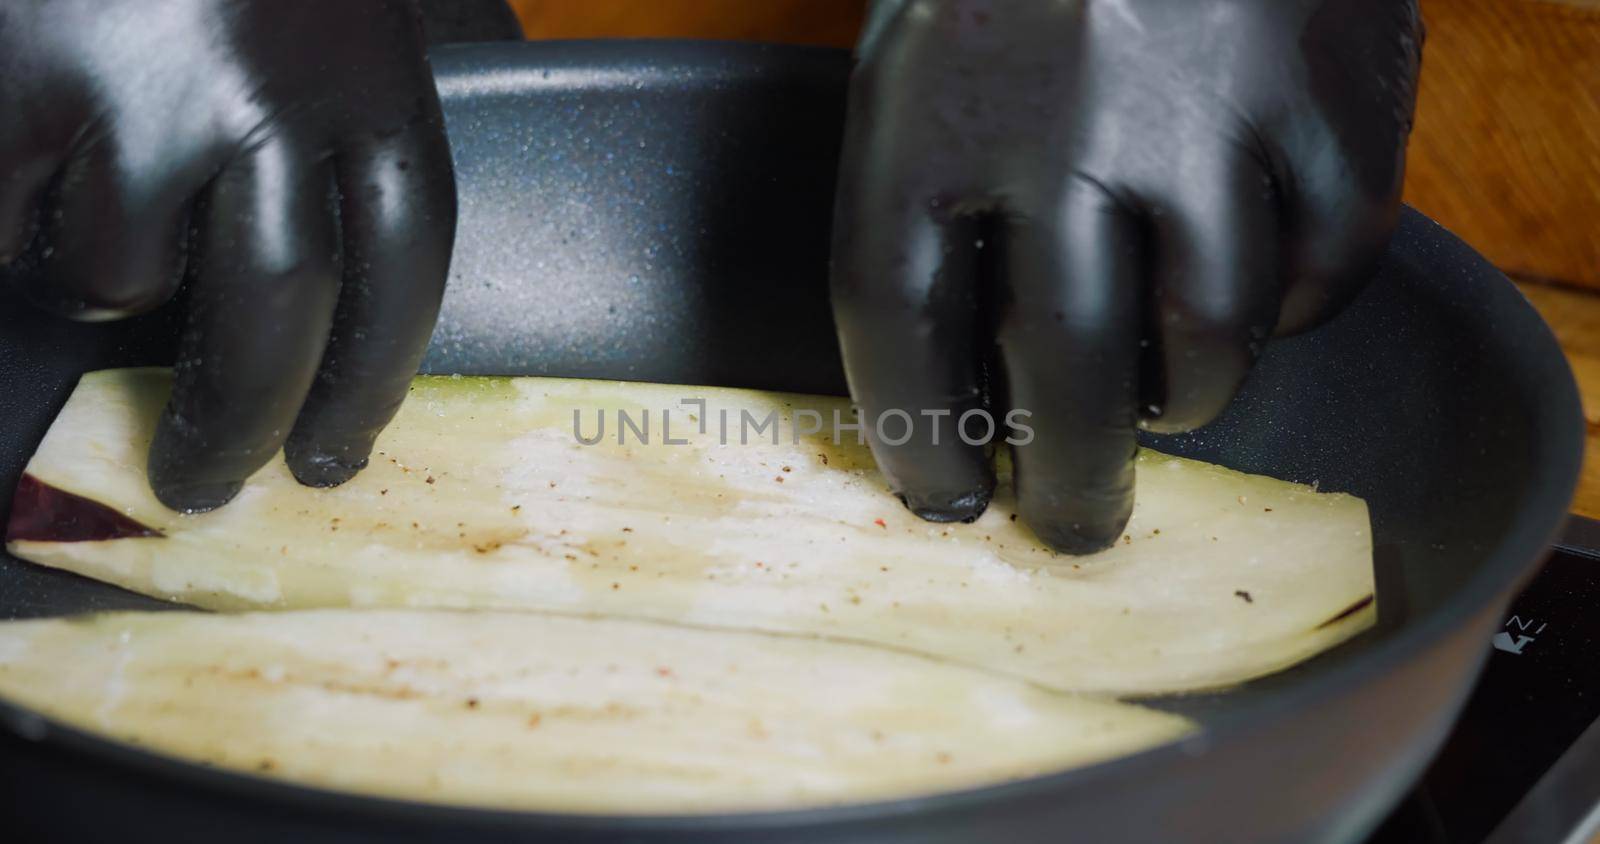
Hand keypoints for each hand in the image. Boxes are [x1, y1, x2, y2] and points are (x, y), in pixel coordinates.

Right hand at [0, 0, 456, 511]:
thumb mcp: (343, 8)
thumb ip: (354, 119)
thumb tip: (355, 280)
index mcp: (374, 75)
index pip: (406, 272)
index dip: (371, 384)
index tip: (337, 454)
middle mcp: (271, 93)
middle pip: (276, 321)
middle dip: (239, 423)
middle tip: (209, 480)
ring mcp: (138, 92)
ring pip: (125, 277)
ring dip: (105, 274)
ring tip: (96, 214)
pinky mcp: (17, 86)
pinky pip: (14, 230)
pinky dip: (17, 226)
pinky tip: (29, 181)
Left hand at [831, 0, 1421, 552]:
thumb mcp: (922, 47)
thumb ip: (924, 194)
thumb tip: (960, 372)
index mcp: (933, 100)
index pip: (897, 320)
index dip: (917, 438)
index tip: (945, 501)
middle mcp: (1069, 117)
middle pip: (1065, 366)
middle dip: (1069, 480)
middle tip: (1071, 527)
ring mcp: (1212, 109)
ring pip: (1213, 339)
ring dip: (1184, 397)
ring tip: (1159, 398)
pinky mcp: (1333, 94)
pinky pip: (1325, 268)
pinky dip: (1290, 306)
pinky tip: (1250, 287)